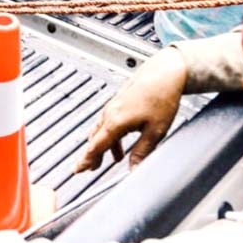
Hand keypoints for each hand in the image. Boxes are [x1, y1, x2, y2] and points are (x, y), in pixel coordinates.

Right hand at [74, 46, 187, 172]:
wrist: (164, 73)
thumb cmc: (161, 97)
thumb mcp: (155, 131)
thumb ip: (142, 152)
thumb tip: (135, 169)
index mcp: (116, 122)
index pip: (96, 146)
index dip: (86, 160)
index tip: (77, 169)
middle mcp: (110, 114)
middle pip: (95, 139)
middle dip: (91, 155)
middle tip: (86, 168)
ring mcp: (113, 107)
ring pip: (101, 130)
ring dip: (102, 146)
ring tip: (108, 159)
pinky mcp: (118, 102)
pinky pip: (107, 122)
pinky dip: (109, 135)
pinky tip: (120, 141)